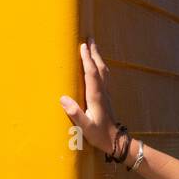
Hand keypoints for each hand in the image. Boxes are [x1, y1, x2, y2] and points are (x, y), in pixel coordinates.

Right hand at [59, 38, 118, 154]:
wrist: (115, 141)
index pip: (91, 74)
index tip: (82, 46)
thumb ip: (75, 114)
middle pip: (99, 68)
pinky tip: (97, 64)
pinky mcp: (106, 96)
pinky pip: (104, 76)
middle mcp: (102, 92)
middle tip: (90, 37)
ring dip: (98, 57)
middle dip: (94, 52)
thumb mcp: (85, 127)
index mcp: (96, 97)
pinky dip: (100, 65)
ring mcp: (106, 93)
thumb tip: (63, 99)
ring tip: (93, 46)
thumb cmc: (99, 135)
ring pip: (103, 70)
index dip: (87, 60)